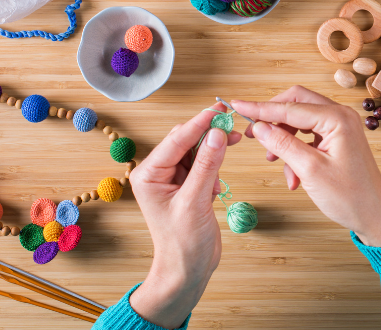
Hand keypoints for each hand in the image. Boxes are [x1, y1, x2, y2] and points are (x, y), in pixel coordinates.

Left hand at [127, 104, 241, 328]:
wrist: (187, 270)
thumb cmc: (182, 243)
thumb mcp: (195, 202)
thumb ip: (206, 166)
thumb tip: (218, 134)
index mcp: (148, 175)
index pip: (176, 140)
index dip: (199, 123)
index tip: (218, 110)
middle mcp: (158, 174)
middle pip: (186, 141)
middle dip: (209, 134)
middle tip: (232, 125)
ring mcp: (174, 180)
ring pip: (198, 151)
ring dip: (214, 152)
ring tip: (231, 150)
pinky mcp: (189, 187)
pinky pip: (204, 165)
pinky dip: (215, 168)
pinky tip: (217, 186)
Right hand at [231, 86, 380, 247]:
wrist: (374, 216)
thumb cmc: (349, 196)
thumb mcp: (310, 170)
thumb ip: (282, 144)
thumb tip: (259, 127)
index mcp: (337, 118)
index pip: (290, 106)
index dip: (260, 108)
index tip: (237, 105)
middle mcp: (340, 116)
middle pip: (295, 104)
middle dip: (272, 119)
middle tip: (251, 133)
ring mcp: (340, 127)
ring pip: (300, 120)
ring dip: (283, 138)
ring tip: (274, 161)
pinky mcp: (337, 139)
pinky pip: (308, 136)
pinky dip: (295, 151)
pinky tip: (293, 176)